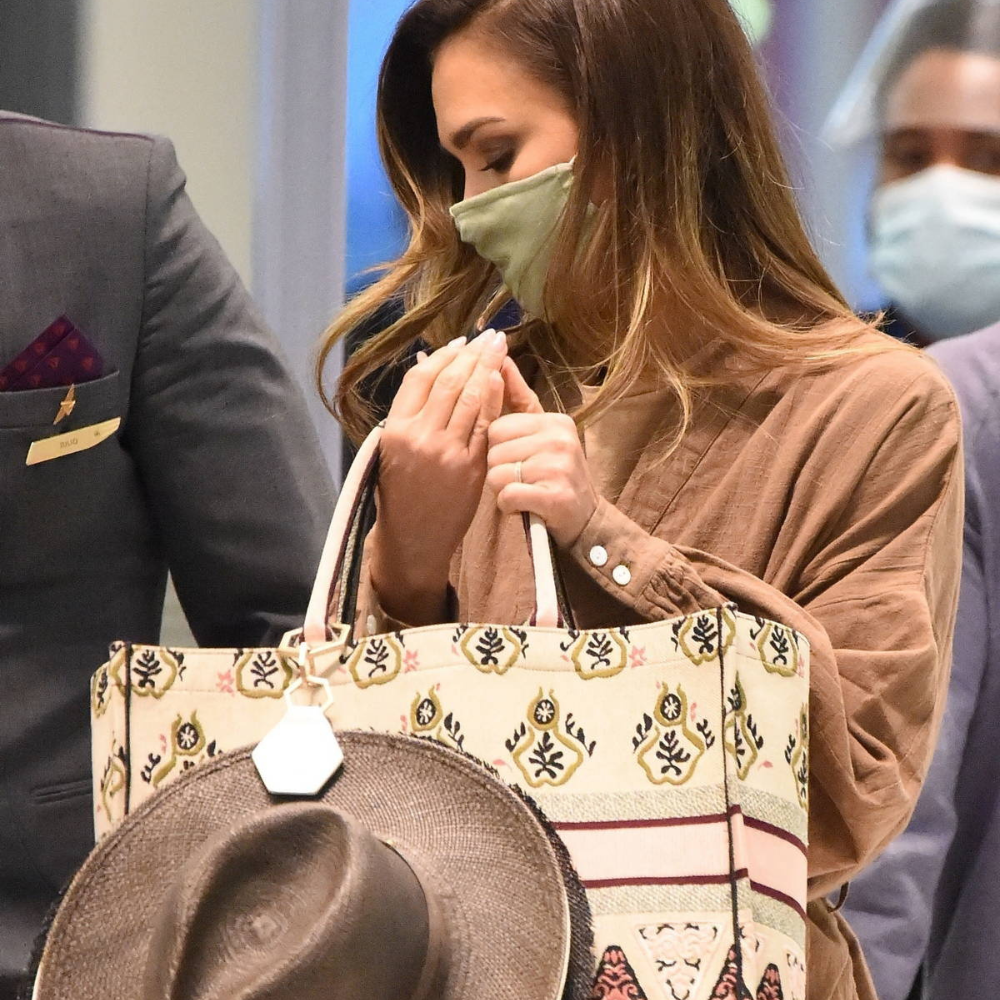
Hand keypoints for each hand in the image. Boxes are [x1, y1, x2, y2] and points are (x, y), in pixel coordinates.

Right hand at [371, 331, 507, 623]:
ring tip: (497, 348)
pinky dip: (493, 399)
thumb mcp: (392, 449)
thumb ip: (409, 412)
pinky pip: (485, 425)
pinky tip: (500, 380)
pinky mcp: (470, 468)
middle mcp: (419, 438)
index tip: (460, 341)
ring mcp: (446, 453)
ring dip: (486, 368)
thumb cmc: (400, 491)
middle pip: (448, 382)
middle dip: (472, 354)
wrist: (413, 538)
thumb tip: (430, 367)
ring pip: (469, 398)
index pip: (419, 378)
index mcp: (394, 430)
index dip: (442, 355)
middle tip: (490, 336)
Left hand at [486, 359, 598, 547]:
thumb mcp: (540, 433)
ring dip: (502, 490)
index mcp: (554, 420)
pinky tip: (524, 506)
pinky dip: (509, 506)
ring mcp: (560, 467)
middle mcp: (560, 438)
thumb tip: (498, 360)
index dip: (497, 448)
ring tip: (524, 492)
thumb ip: (517, 398)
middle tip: (520, 479)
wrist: (585, 519)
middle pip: (494, 450)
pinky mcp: (556, 496)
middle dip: (498, 469)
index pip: (497, 427)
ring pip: (497, 474)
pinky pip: (508, 496)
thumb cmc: (554, 474)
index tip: (516, 459)